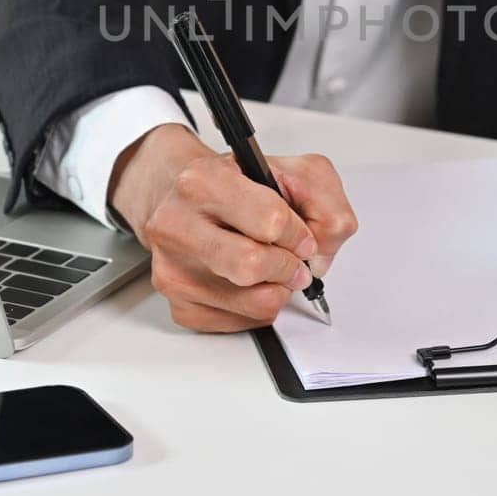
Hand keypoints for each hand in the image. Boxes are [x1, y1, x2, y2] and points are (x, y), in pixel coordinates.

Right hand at [108, 123, 357, 330]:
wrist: (189, 201)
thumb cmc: (238, 186)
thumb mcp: (291, 171)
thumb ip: (324, 203)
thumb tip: (319, 254)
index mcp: (203, 180)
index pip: (270, 221)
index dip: (299, 234)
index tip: (302, 237)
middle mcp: (176, 223)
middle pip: (253, 266)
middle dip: (289, 267)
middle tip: (295, 261)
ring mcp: (173, 268)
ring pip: (253, 303)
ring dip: (278, 290)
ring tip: (273, 269)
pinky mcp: (179, 305)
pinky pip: (239, 324)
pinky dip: (258, 308)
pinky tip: (250, 283)